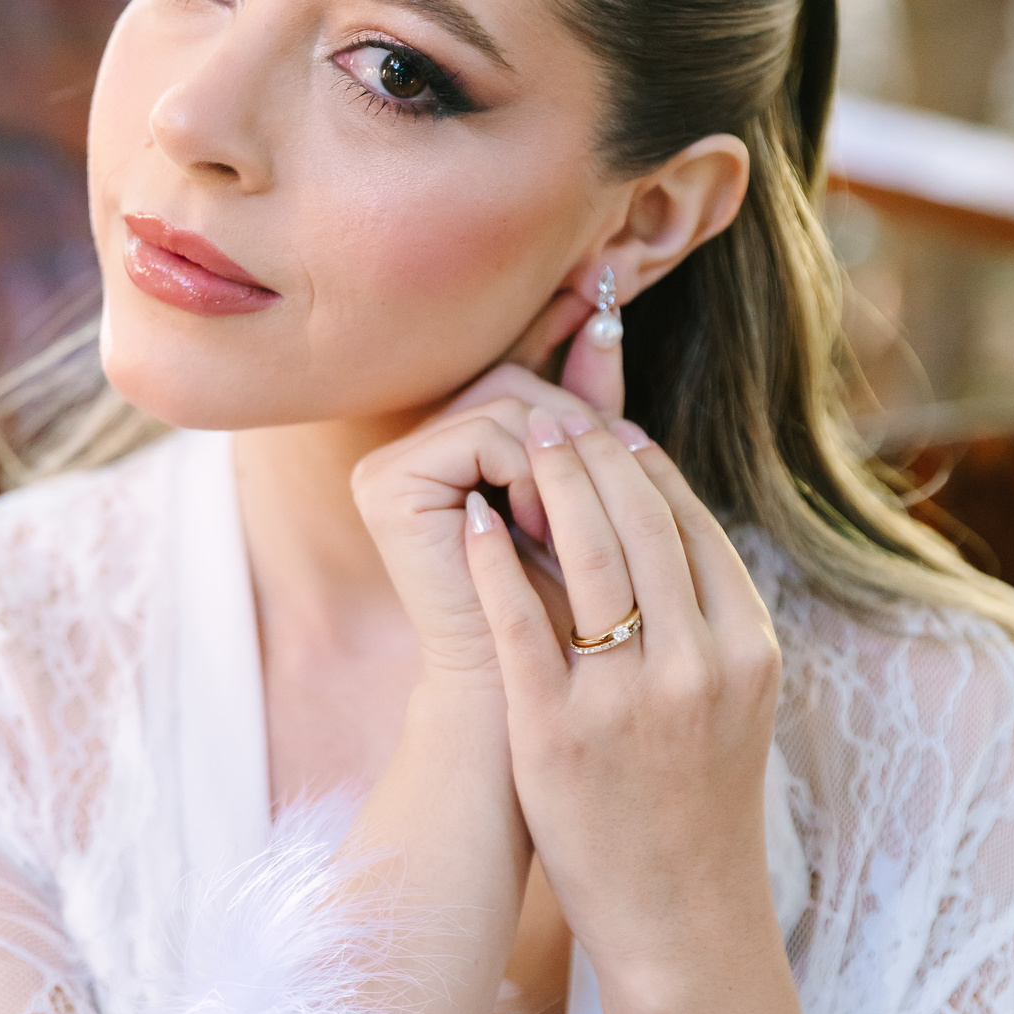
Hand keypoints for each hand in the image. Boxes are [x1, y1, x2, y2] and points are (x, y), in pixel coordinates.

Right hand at [353, 360, 628, 687]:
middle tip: (613, 492)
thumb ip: (589, 415)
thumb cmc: (565, 614)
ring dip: (560, 460)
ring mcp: (388, 466)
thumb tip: (605, 309)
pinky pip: (483, 434)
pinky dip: (531, 475)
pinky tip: (542, 530)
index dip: (579, 389)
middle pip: (514, 382)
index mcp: (446, 450)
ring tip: (576, 527)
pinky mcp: (384, 485)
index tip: (629, 409)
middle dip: (577, 431)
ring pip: (507, 403)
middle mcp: (406, 450)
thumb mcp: (586, 501)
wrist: (519, 705)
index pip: (523, 385)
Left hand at [462, 410, 781, 996]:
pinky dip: (495, 558)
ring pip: (587, 554)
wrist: (680, 919)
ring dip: (550, 480)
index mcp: (747, 649)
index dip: (646, 467)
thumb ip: (709, 618)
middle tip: (554, 413)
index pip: (693, 526)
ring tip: (519, 438)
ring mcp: (627, 700)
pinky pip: (520, 620)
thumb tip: (664, 522)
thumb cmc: (700, 802)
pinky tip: (475, 518)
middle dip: (592, 453)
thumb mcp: (733, 701)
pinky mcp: (556, 732)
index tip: (611, 429)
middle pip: (640, 523)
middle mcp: (697, 665)